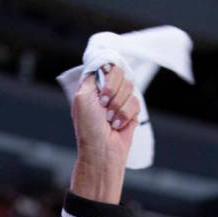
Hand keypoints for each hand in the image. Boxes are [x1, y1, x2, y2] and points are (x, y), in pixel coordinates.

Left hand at [70, 64, 140, 203]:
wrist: (101, 150)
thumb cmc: (88, 128)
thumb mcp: (82, 97)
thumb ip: (91, 77)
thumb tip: (103, 65)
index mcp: (93, 86)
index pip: (107, 65)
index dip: (107, 76)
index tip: (102, 91)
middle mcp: (107, 91)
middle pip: (120, 73)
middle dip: (113, 91)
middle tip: (104, 106)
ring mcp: (120, 100)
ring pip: (130, 87)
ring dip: (118, 106)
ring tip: (109, 120)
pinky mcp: (131, 111)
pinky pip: (136, 102)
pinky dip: (126, 115)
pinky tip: (117, 125)